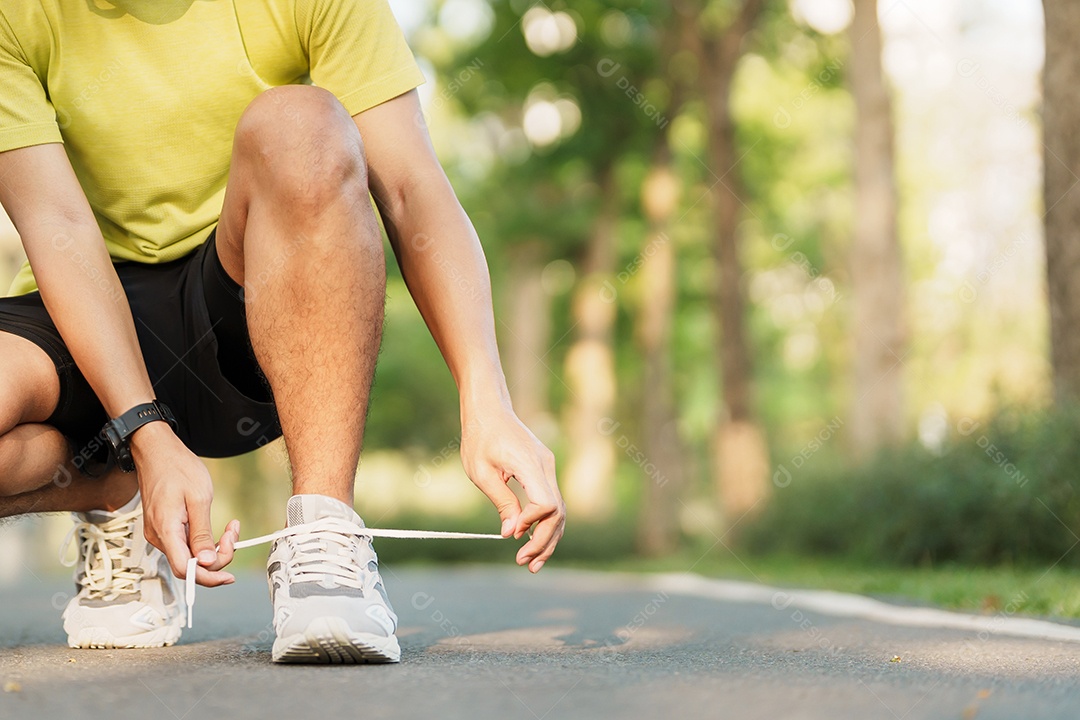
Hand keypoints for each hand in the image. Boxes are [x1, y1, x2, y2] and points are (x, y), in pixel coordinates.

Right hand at [132, 422, 238, 586]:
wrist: (156, 451)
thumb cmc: (177, 468)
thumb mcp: (199, 498)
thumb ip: (202, 534)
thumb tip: (206, 563)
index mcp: (166, 530)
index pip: (185, 570)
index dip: (209, 577)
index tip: (230, 575)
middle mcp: (158, 537)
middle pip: (190, 565)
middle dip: (217, 557)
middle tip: (234, 533)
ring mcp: (159, 533)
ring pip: (189, 555)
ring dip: (212, 548)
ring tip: (230, 527)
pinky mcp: (163, 528)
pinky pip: (185, 545)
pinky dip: (203, 542)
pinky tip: (216, 529)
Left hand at [460, 405, 565, 572]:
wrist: (489, 410)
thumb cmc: (479, 437)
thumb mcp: (481, 472)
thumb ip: (501, 502)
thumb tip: (511, 533)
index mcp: (530, 464)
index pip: (546, 503)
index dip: (531, 523)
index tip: (512, 533)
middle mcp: (546, 466)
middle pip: (557, 512)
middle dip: (543, 541)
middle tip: (524, 563)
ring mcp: (548, 468)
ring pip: (559, 510)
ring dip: (548, 537)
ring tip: (532, 562)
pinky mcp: (544, 470)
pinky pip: (552, 501)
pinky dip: (545, 523)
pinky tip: (533, 541)